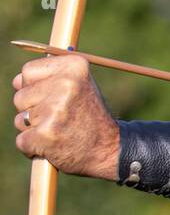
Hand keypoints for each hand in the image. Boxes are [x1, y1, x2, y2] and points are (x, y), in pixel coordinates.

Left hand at [13, 54, 119, 180]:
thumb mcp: (80, 85)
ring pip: (19, 119)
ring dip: (33, 129)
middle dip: (33, 109)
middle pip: (20, 96)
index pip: (27, 71)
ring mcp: (55, 110)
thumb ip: (51, 77)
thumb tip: (17, 80)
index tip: (56, 97)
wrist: (108, 148)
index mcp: (74, 66)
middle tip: (60, 117)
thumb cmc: (89, 116)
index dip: (36, 87)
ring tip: (58, 130)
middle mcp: (66, 84)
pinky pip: (21, 140)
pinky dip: (33, 147)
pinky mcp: (45, 134)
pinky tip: (54, 145)